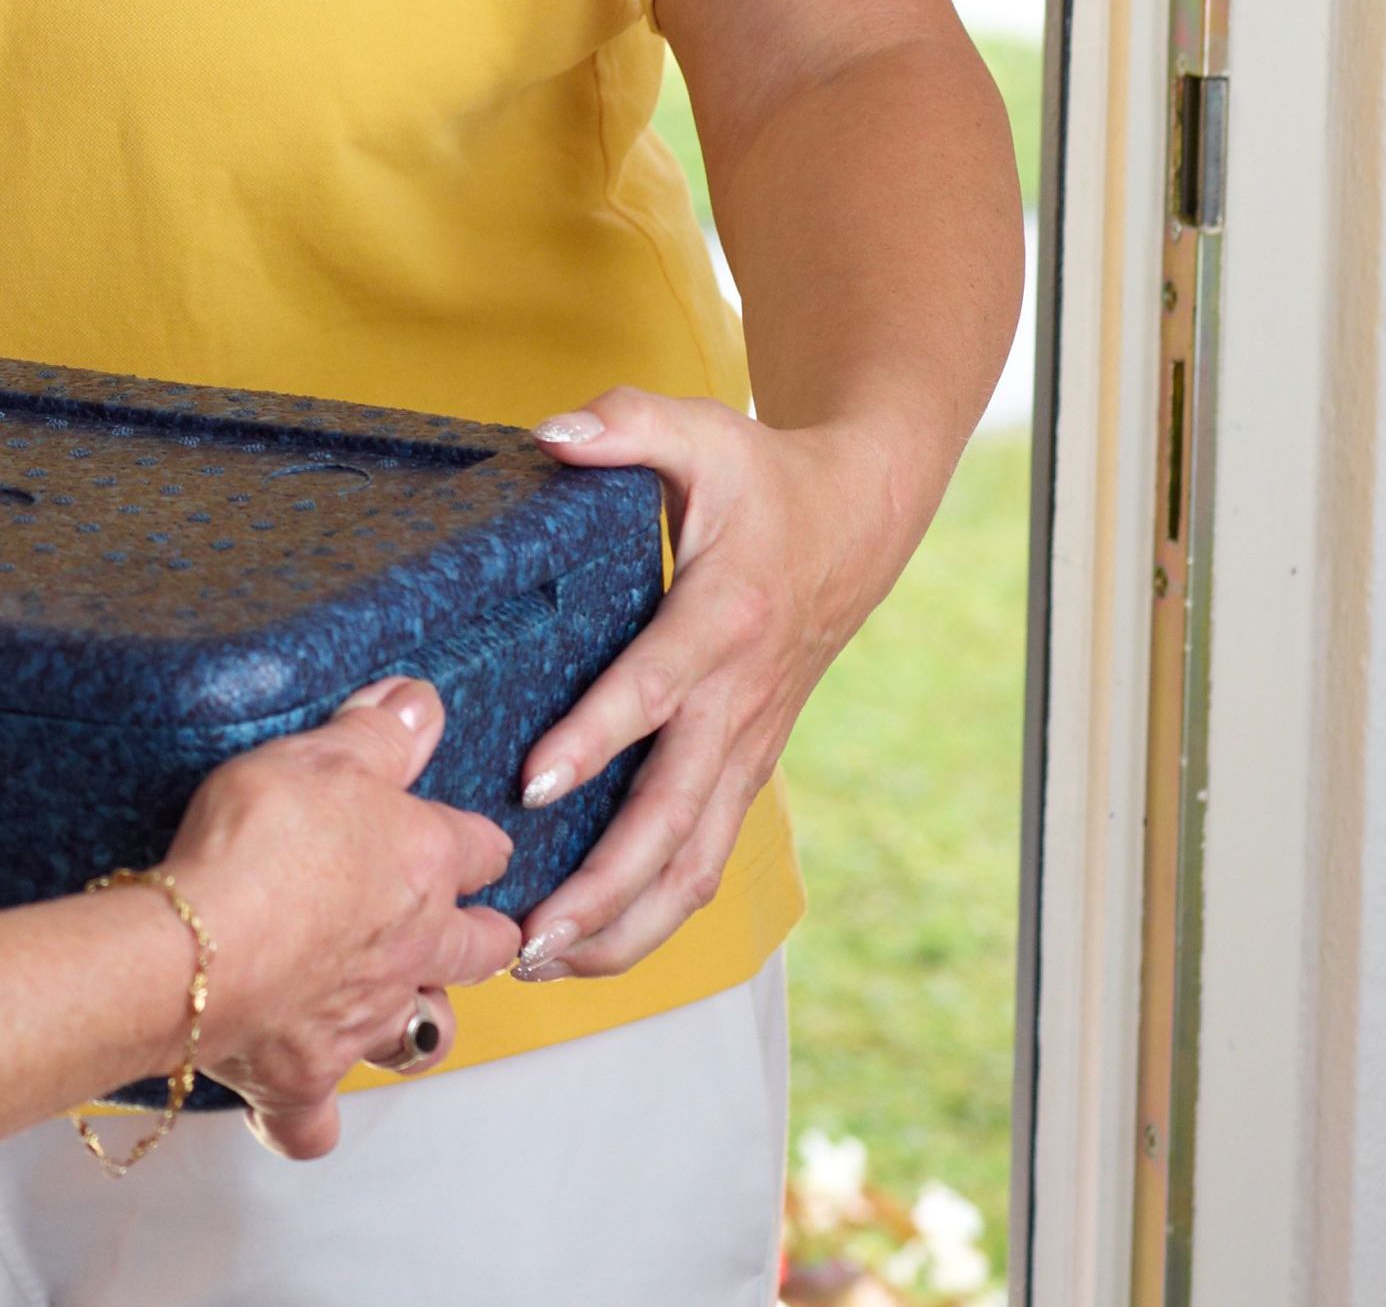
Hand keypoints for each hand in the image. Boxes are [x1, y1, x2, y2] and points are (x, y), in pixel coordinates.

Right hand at [157, 678, 519, 1158]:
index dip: (473, 841)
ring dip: (413, 1022)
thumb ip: (377, 730)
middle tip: (455, 928)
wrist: (198, 947)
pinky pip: (311, 1120)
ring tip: (387, 1006)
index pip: (481, 848)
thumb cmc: (259, 844)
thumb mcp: (319, 754)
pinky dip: (304, 1116)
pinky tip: (291, 1103)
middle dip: (480, 939)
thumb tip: (421, 700)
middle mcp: (412, 951)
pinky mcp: (302, 1076)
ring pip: (421, 1034)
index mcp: (424, 865)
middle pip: (481, 950)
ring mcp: (362, 1020)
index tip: (464, 836)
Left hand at [508, 386, 914, 980]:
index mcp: (725, 618)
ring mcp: (745, 746)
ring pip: (697, 864)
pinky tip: (586, 943)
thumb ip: (626, 424)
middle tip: (528, 930)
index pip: (656, 688)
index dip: (598, 736)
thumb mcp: (700, 430)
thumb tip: (550, 434)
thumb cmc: (762, 478)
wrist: (856, 521)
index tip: (534, 782)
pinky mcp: (742, 769)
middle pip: (677, 816)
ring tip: (542, 960)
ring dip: (625, 923)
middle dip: (604, 884)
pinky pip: (703, 860)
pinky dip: (651, 913)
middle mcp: (739, 700)